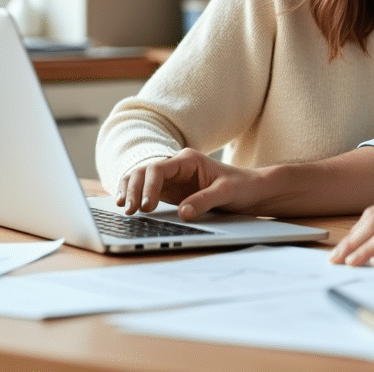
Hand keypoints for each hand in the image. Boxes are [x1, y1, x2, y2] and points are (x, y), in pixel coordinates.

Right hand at [115, 149, 262, 219]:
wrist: (251, 189)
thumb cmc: (241, 186)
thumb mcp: (226, 193)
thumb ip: (205, 200)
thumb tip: (183, 212)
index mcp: (188, 160)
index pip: (158, 168)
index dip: (148, 186)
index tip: (147, 206)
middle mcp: (176, 166)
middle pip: (143, 172)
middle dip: (133, 190)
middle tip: (129, 212)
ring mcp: (170, 178)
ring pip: (140, 179)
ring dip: (129, 191)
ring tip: (123, 210)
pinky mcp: (169, 191)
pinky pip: (145, 191)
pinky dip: (133, 196)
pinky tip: (126, 207)